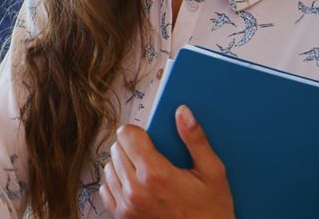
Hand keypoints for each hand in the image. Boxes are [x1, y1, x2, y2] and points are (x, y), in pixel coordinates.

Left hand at [100, 105, 233, 218]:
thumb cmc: (212, 211)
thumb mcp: (213, 173)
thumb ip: (195, 140)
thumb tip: (182, 111)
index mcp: (156, 174)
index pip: (126, 134)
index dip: (137, 131)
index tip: (148, 138)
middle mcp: (136, 190)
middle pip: (116, 149)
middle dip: (132, 147)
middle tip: (152, 156)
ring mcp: (126, 205)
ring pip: (109, 167)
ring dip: (123, 165)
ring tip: (145, 172)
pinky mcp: (121, 217)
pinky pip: (105, 189)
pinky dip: (117, 184)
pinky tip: (136, 186)